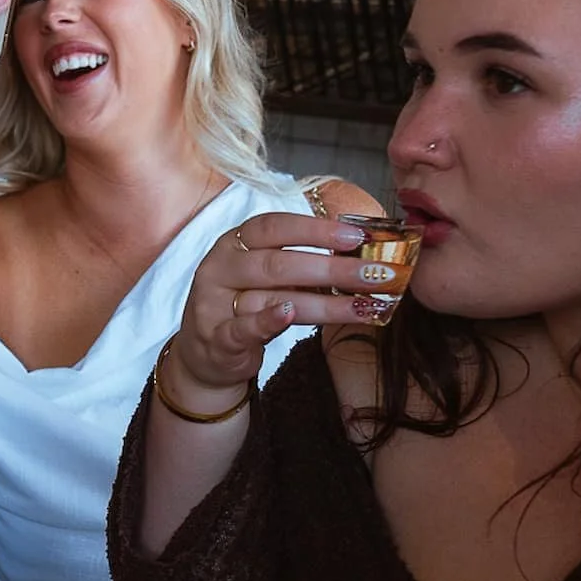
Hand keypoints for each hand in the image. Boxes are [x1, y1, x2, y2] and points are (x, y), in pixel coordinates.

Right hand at [164, 213, 383, 408]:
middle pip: (278, 263)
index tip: (357, 236)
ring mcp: (213, 303)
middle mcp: (220, 268)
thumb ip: (299, 260)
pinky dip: (267, 321)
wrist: (204, 354)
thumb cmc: (244, 306)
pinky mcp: (215, 339)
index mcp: (234, 243)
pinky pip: (242, 328)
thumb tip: (360, 251)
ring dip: (323, 304)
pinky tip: (290, 315)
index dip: (316, 230)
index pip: (274, 226)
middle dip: (333, 269)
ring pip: (271, 298)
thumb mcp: (265, 275)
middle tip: (375, 274)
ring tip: (363, 306)